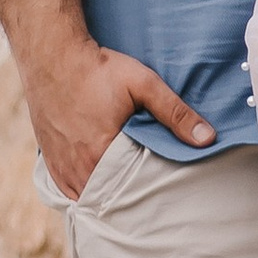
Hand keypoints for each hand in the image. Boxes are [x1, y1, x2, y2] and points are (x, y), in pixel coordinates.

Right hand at [28, 36, 212, 200]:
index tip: (165, 195)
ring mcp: (60, 167)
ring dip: (107, 199)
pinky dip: (86, 193)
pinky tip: (102, 188)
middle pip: (109, 201)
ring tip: (129, 195)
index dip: (149, 197)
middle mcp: (77, 168)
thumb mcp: (142, 84)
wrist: (52, 55)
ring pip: (88, 200)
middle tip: (151, 200)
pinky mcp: (50, 163)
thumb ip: (175, 113)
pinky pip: (69, 193)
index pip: (132, 194)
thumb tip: (207, 138)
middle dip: (129, 202)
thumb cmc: (98, 68)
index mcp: (100, 155)